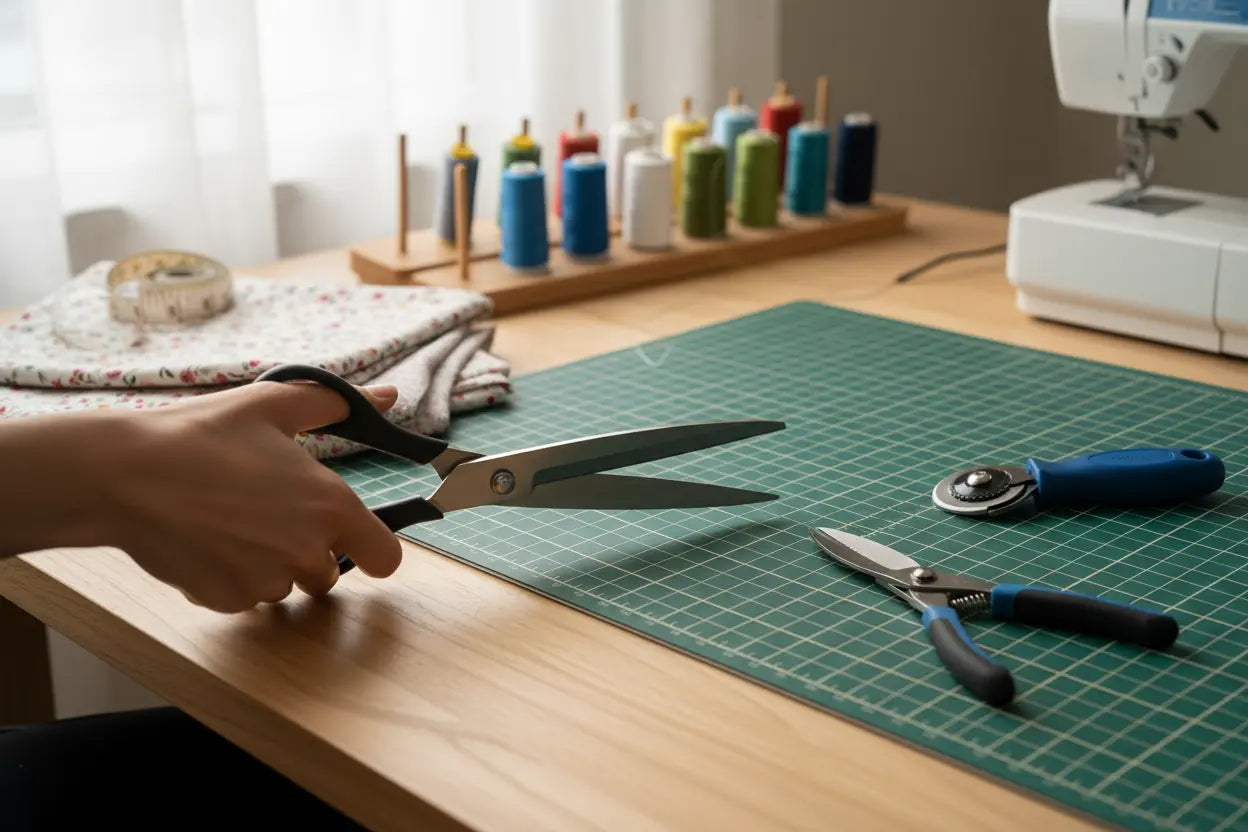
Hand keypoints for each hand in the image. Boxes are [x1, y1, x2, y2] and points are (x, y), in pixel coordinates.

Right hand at [97, 380, 403, 611]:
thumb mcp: (274, 404)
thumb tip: (389, 396)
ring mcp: (265, 582)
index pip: (386, 559)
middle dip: (307, 550)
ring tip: (230, 521)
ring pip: (284, 585)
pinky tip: (206, 541)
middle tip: (268, 512)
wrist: (127, 476)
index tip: (351, 537)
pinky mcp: (226, 601)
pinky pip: (243, 597)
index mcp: (331, 507)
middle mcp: (307, 552)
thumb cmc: (203, 434)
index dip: (371, 548)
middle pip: (329, 573)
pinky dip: (231, 577)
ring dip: (268, 564)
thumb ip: (340, 403)